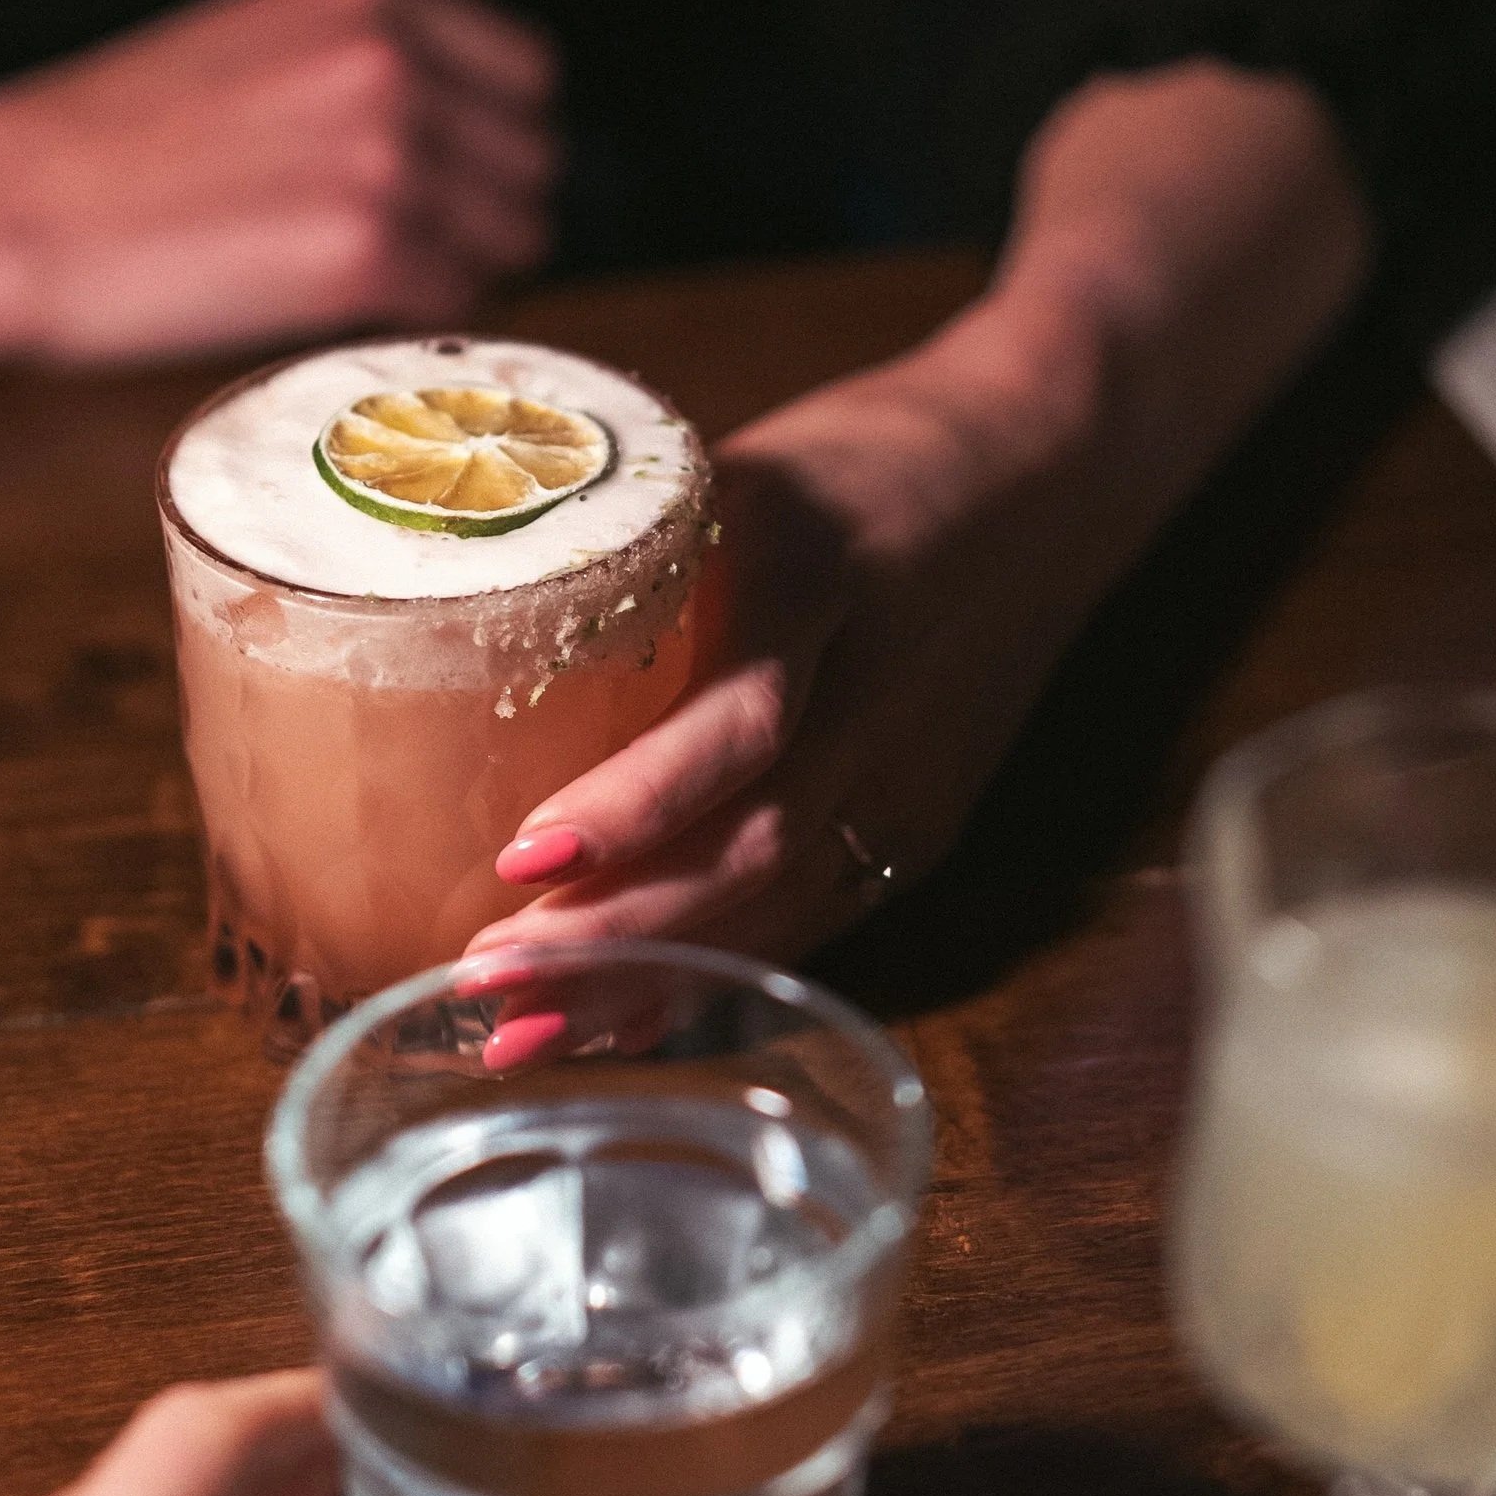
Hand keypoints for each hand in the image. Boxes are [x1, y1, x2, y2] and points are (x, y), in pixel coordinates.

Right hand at [0, 0, 562, 404]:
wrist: (0, 210)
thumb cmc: (106, 143)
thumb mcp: (257, 45)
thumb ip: (366, 66)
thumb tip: (466, 141)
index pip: (528, 77)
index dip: (491, 142)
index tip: (448, 182)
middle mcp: (393, 63)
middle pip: (531, 163)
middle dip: (482, 211)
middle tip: (398, 246)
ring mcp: (388, 158)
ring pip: (510, 242)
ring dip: (457, 271)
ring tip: (357, 279)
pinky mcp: (366, 255)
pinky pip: (457, 304)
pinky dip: (414, 321)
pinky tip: (334, 311)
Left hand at [466, 61, 1372, 968]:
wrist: (1051, 475)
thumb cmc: (871, 459)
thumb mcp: (749, 465)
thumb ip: (628, 540)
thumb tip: (444, 596)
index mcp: (822, 579)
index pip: (742, 718)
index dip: (636, 801)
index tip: (522, 851)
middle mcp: (875, 699)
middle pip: (752, 846)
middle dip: (614, 933)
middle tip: (484, 980)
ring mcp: (908, 779)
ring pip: (774, 907)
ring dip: (644, 984)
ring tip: (518, 1035)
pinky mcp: (919, 829)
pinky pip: (805, 921)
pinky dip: (706, 980)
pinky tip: (614, 1028)